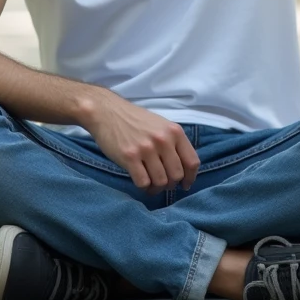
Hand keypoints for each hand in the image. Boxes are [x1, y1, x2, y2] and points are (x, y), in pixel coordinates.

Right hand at [82, 92, 199, 193]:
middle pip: (177, 175)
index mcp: (174, 131)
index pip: (192, 162)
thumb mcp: (160, 125)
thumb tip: (183, 169)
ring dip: (157, 188)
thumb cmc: (134, 119)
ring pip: (161, 181)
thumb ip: (173, 143)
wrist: (106, 111)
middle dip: (171, 184)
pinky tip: (142, 183)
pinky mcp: (130, 157)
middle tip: (163, 184)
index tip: (185, 185)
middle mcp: (163, 140)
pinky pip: (143, 182)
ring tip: (151, 185)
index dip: (190, 178)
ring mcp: (146, 149)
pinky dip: (144, 187)